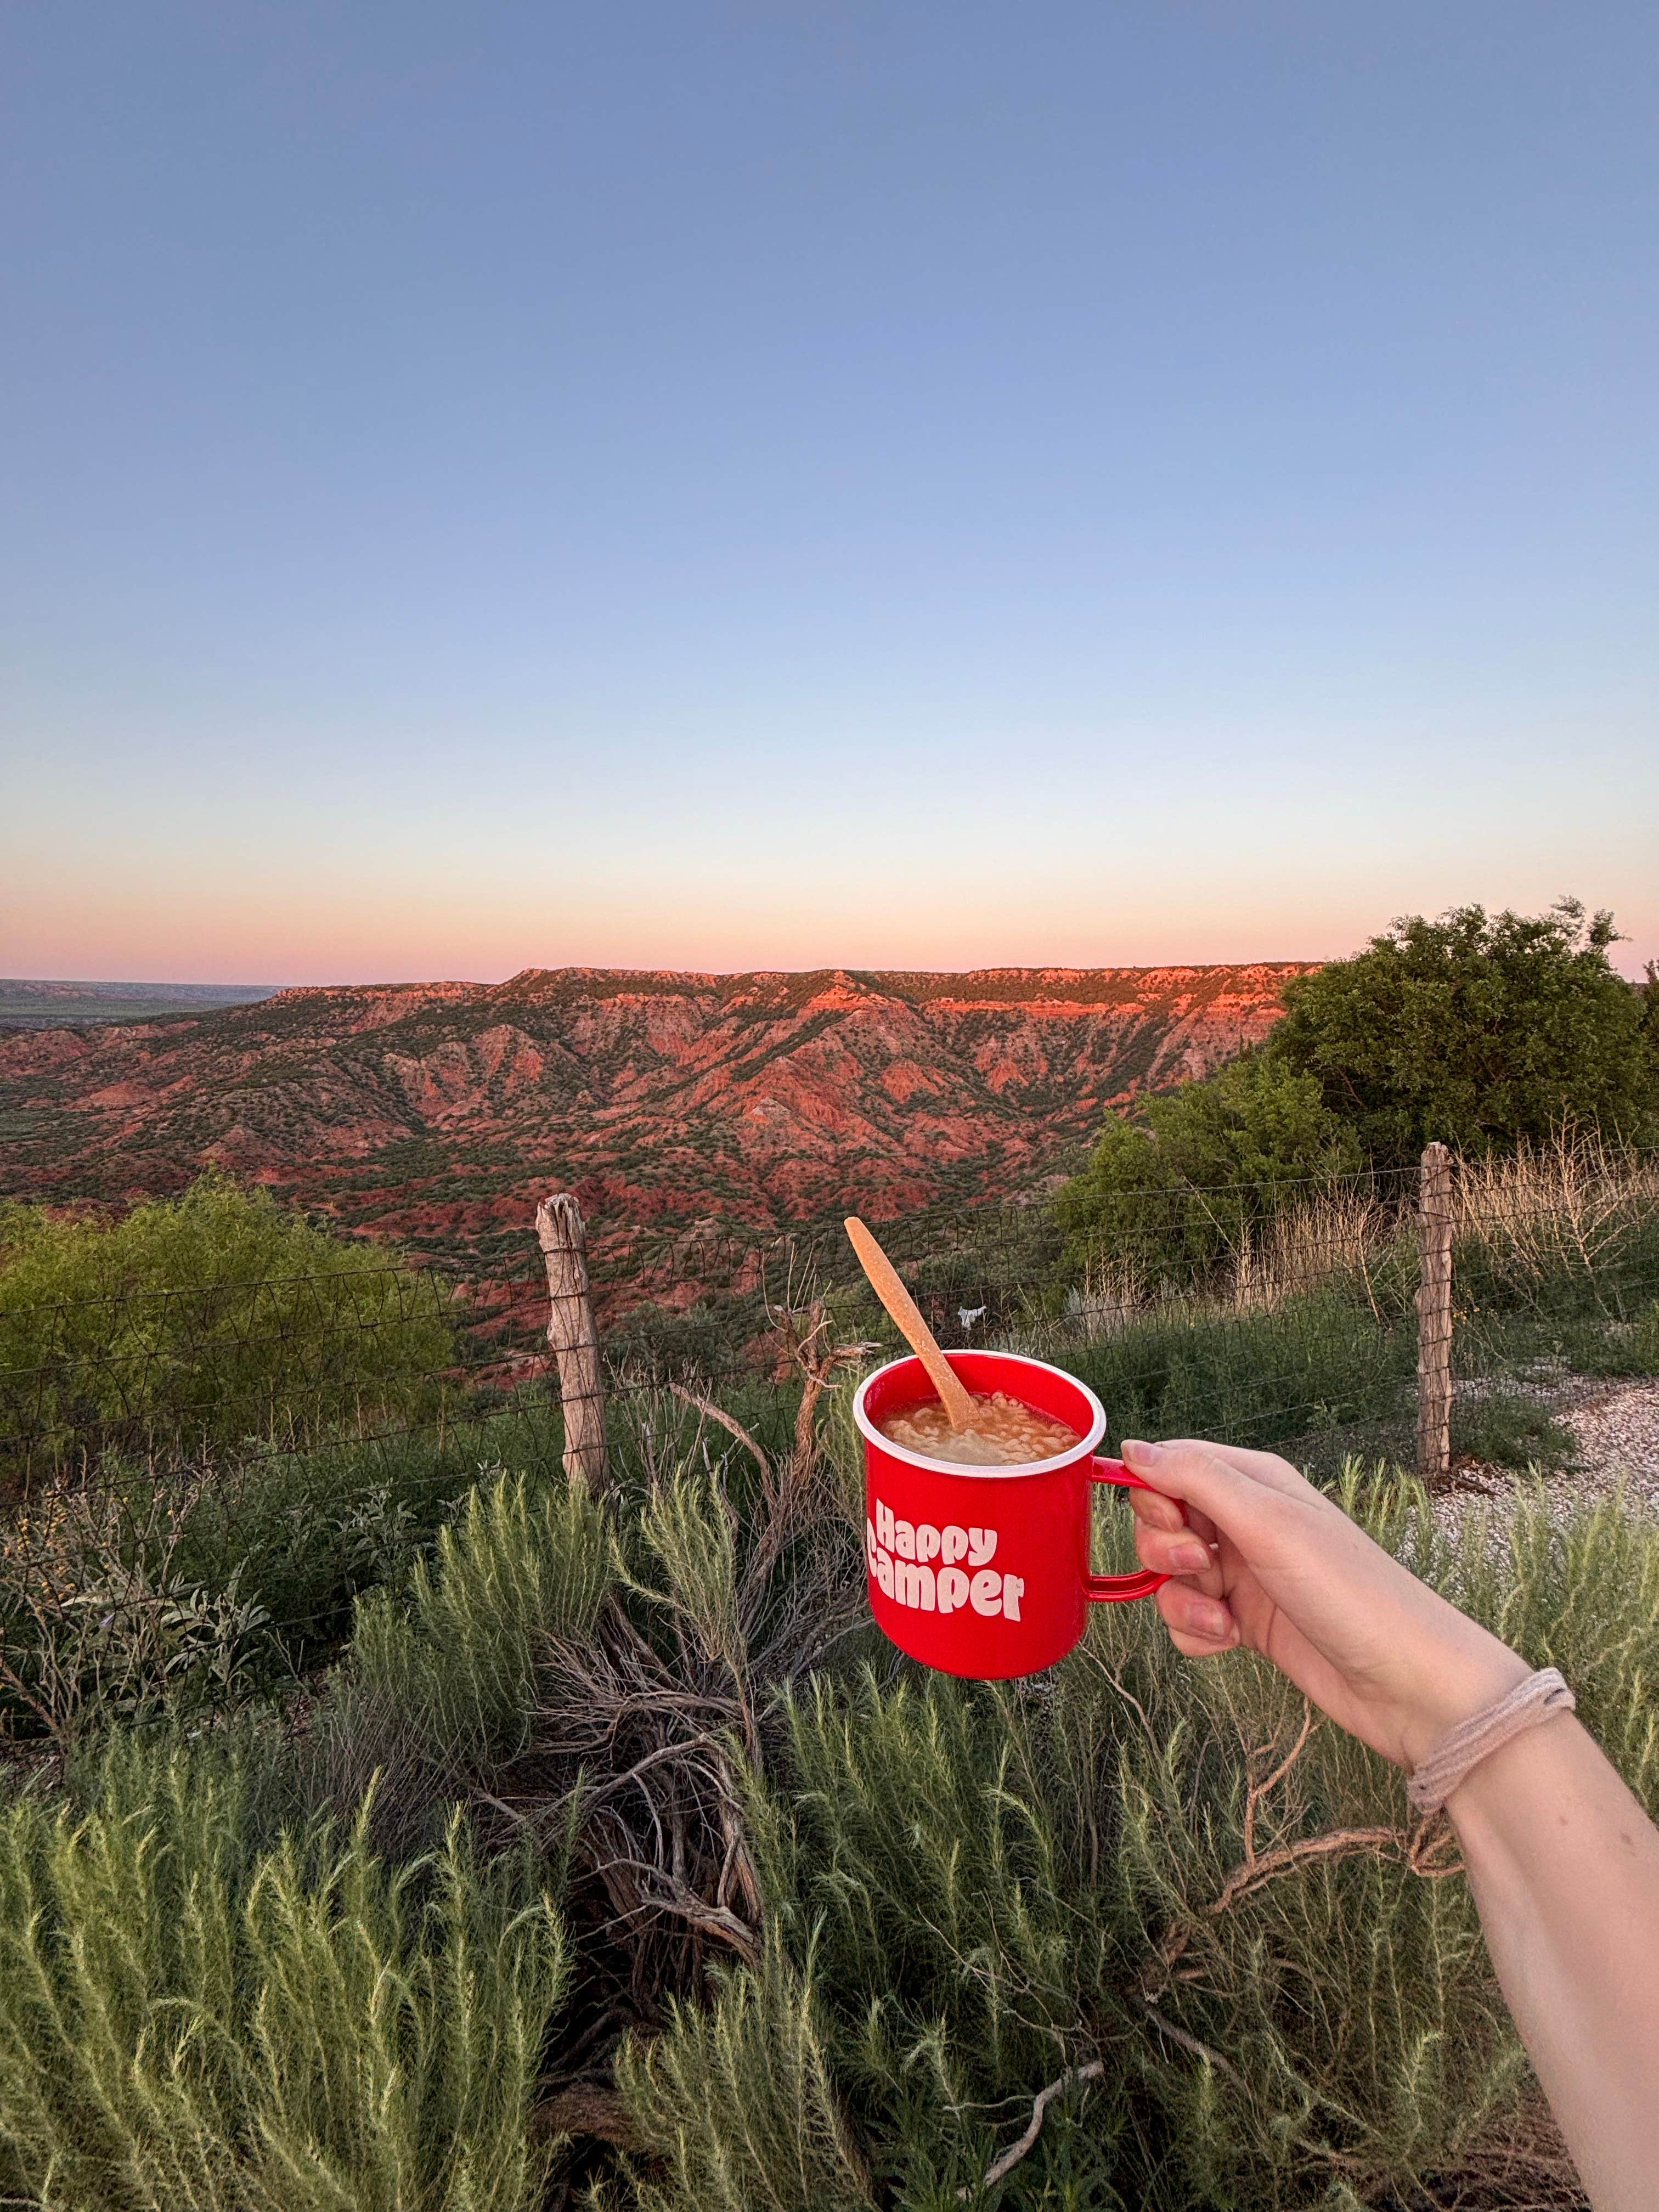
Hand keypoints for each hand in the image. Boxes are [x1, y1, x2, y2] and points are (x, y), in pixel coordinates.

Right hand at [1123, 1437, 1529, 1770]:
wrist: (1406, 1685)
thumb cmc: (1351, 1592)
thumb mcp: (1270, 1522)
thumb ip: (1197, 1478)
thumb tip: (1132, 1447)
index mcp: (1255, 1483)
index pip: (1171, 1465)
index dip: (1153, 1493)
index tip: (1173, 1522)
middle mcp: (1247, 1523)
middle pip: (1162, 1521)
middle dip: (1165, 1550)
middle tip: (1204, 1567)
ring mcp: (1245, 1575)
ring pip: (1170, 1576)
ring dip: (1182, 1600)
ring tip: (1224, 1621)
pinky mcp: (1246, 1623)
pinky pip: (1188, 1620)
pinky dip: (1197, 1633)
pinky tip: (1231, 1643)